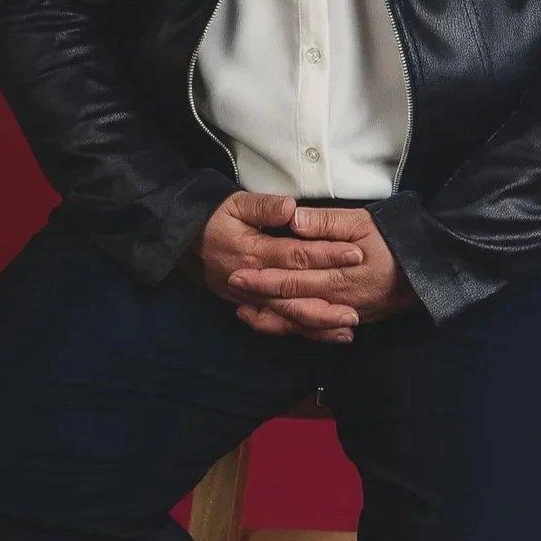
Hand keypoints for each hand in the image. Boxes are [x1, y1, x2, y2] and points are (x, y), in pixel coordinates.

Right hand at [188, 192, 366, 342]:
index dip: (327, 255)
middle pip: (296, 295)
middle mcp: (254, 281)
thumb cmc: (213, 220)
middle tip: (356, 308)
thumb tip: (292, 208)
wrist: (183, 242)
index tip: (355, 254)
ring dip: (318, 325)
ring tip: (347, 328)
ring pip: (288, 317)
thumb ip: (264, 207)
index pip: (297, 255)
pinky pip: (277, 325)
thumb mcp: (235, 204)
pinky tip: (325, 335)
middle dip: (328, 303)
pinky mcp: (251, 306)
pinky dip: (301, 332)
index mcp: (255, 252)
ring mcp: (252, 298)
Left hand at [218, 200, 418, 341]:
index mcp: (338, 275)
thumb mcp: (363, 222)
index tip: (238, 273)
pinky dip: (297, 329)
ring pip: (301, 322)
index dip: (263, 278)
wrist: (428, 269)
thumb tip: (293, 220)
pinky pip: (319, 330)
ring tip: (247, 314)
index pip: (291, 279)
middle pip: (291, 303)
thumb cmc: (395, 240)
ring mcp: (345, 314)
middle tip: (234, 291)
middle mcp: (338, 301)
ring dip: (272, 319)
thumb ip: (326, 223)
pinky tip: (283, 323)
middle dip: (260, 298)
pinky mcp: (353, 319)